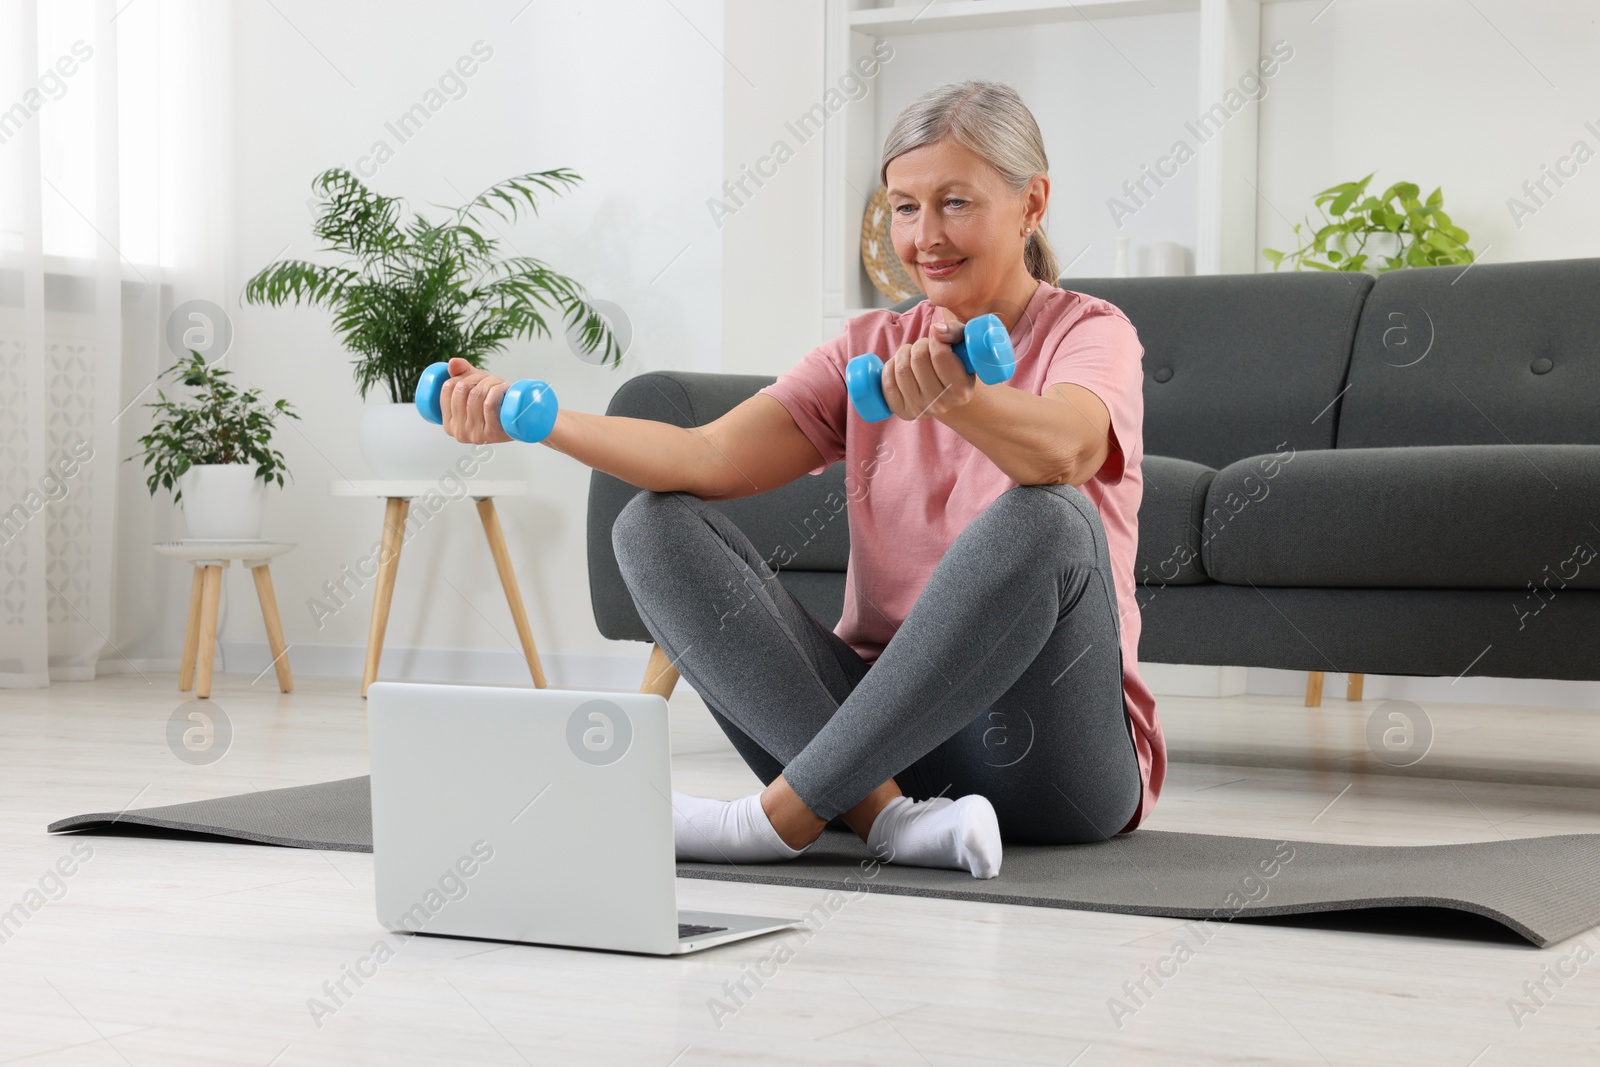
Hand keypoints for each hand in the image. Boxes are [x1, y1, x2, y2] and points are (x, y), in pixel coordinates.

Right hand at [439, 357, 512, 443]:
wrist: (519, 423)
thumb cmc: (496, 406)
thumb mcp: (475, 389)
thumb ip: (461, 374)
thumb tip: (453, 363)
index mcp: (449, 423)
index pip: (447, 388)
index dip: (462, 376)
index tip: (476, 378)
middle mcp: (459, 432)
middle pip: (462, 390)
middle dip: (479, 377)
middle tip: (491, 381)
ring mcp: (475, 435)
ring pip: (476, 395)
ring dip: (491, 382)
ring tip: (500, 385)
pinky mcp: (492, 433)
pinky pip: (489, 404)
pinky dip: (498, 390)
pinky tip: (505, 388)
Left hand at [880, 306, 977, 420]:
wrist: (945, 393)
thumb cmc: (955, 363)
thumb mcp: (962, 345)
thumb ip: (953, 332)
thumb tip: (935, 329)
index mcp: (961, 391)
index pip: (939, 355)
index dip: (935, 342)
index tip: (937, 343)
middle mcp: (941, 404)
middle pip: (918, 360)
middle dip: (918, 346)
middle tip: (923, 348)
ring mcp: (920, 410)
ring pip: (901, 370)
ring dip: (903, 354)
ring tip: (912, 354)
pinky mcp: (902, 411)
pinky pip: (887, 384)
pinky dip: (889, 368)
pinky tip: (899, 366)